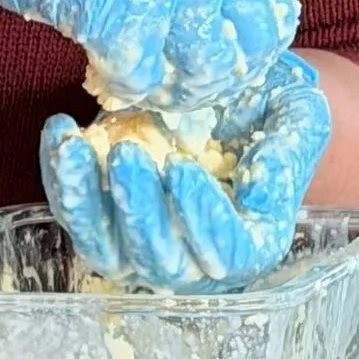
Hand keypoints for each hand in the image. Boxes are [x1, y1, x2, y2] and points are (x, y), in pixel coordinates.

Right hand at [0, 0, 294, 107]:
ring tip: (141, 77)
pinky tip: (102, 68)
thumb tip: (230, 35)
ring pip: (202, 70)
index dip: (250, 47)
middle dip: (216, 79)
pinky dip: (123, 86)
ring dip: (173, 90)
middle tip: (176, 83)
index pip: (274, 6)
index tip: (217, 62)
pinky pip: (142, 79)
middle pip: (245, 46)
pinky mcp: (112, 10)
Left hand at [40, 53, 332, 288]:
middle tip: (128, 154)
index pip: (228, 254)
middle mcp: (198, 256)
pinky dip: (63, 180)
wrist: (233, 95)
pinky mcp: (108, 219)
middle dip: (140, 212)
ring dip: (87, 203)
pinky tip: (60, 132)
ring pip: (109, 250)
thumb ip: (288, 149)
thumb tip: (260, 186)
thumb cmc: (273, 105)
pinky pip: (77, 217)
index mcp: (255, 238)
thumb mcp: (298, 114)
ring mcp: (147, 242)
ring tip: (75, 148)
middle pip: (162, 262)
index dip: (202, 220)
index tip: (182, 167)